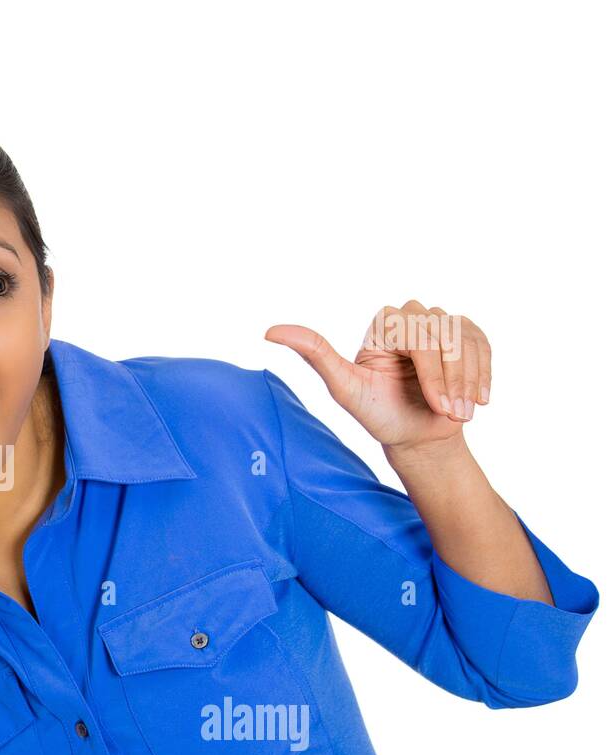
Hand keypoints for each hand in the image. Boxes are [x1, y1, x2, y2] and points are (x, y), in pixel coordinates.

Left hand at [264, 299, 492, 455]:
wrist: (416, 436)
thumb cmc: (378, 415)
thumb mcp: (344, 389)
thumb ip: (315, 355)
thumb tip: (269, 330)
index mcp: (383, 325)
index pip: (415, 333)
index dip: (430, 370)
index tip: (437, 405)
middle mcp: (411, 318)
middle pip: (442, 333)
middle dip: (450, 378)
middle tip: (452, 414)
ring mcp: (441, 326)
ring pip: (465, 337)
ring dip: (469, 379)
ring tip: (462, 413)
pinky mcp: (466, 336)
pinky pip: (482, 343)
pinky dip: (484, 373)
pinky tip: (480, 400)